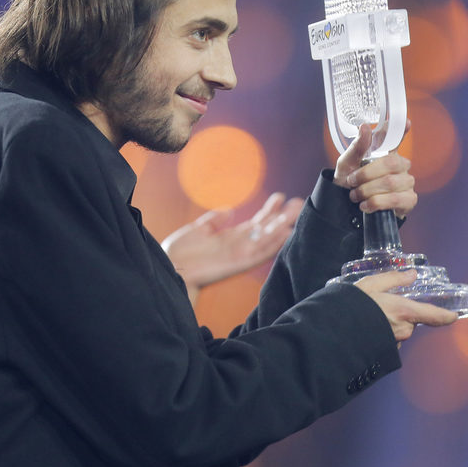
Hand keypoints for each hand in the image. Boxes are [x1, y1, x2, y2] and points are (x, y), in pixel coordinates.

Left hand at [161, 192, 302, 303]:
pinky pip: (260, 252)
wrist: (168, 269)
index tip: (280, 197)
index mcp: (231, 238)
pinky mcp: (238, 263)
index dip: (268, 210)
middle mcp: (239, 246)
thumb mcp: (197, 230)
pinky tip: (285, 232)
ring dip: (282, 226)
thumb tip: (230, 211)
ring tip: (296, 212)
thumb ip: (214, 220)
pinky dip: (273, 242)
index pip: (255, 223)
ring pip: (267, 239)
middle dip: (282, 217)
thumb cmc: (179, 253)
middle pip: (266, 229)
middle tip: (299, 203)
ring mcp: (240, 255)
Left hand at [333, 124, 416, 218]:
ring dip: (367, 191)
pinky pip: (396, 199)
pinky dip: (376, 203)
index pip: (396, 137)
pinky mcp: (409, 199)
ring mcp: (407, 182)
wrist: (348, 210)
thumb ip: (357, 147)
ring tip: (356, 196)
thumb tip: (365, 127)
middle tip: (352, 182)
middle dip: (366, 174)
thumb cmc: (350, 184)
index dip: (402, 130)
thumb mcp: (346, 165)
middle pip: (390, 163)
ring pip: (391, 182)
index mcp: (386, 153)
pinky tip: (367, 206)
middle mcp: (400, 165)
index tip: (406, 122)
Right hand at [354, 269, 457, 341]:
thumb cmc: (352, 306)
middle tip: (382, 304)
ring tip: (371, 316)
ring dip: (391, 323)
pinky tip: (368, 327)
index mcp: (404, 311)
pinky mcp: (384, 351)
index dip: (445, 316)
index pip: (433, 315)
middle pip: (412, 320)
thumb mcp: (371, 284)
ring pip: (400, 329)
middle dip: (402, 313)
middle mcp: (403, 329)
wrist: (334, 331)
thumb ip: (394, 279)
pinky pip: (390, 339)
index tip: (453, 316)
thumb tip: (411, 274)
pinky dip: (383, 333)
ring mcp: (394, 342)